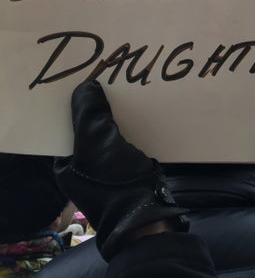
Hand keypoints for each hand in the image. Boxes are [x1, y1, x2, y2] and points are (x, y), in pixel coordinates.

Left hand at [54, 80, 187, 260]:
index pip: (65, 127)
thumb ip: (88, 112)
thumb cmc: (112, 179)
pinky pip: (130, 141)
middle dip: (100, 107)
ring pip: (112, 133)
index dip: (75, 105)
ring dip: (120, 116)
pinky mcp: (132, 169)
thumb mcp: (95, 140)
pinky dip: (136, 128)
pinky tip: (146, 113)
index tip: (87, 82)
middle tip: (111, 83)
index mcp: (66, 163)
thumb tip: (86, 84)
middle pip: (89, 128)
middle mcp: (84, 167)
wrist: (148, 213)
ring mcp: (109, 169)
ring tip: (130, 93)